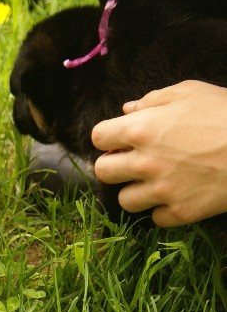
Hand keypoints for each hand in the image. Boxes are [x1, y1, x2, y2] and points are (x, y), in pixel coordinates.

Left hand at [92, 80, 226, 226]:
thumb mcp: (189, 92)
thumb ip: (153, 100)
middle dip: (114, 165)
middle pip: (102, 171)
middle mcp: (144, 162)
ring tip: (154, 182)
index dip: (108, 137)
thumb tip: (128, 109)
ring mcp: (162, 190)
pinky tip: (176, 196)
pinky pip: (156, 219)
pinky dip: (163, 210)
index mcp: (140, 130)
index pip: (98, 137)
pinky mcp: (182, 211)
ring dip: (136, 191)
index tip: (121, 139)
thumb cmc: (226, 113)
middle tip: (132, 162)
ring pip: (125, 200)